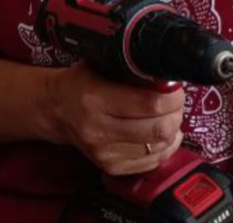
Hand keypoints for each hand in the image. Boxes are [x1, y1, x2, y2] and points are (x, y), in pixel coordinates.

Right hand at [46, 62, 184, 175]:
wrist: (56, 111)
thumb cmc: (83, 82)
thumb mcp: (103, 65)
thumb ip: (134, 69)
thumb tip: (170, 75)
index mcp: (96, 99)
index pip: (150, 104)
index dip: (173, 97)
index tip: (177, 88)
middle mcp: (98, 130)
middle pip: (159, 130)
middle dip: (176, 114)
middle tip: (176, 103)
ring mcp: (104, 154)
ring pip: (159, 147)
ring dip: (172, 130)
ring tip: (169, 116)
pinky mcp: (110, 168)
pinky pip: (152, 162)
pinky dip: (165, 147)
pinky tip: (163, 133)